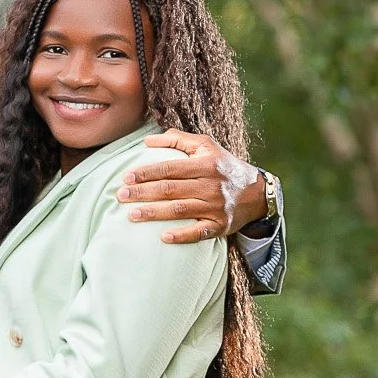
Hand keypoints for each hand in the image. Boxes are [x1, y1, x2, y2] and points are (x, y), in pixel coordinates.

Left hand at [116, 129, 267, 243]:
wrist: (257, 192)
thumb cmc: (224, 166)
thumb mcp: (206, 146)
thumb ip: (177, 140)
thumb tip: (147, 140)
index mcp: (206, 164)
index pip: (170, 168)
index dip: (146, 173)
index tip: (126, 177)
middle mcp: (211, 185)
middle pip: (170, 189)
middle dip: (143, 193)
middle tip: (120, 196)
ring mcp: (215, 207)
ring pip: (180, 210)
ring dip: (154, 213)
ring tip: (131, 215)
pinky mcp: (220, 226)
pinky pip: (199, 232)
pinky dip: (181, 236)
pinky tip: (163, 237)